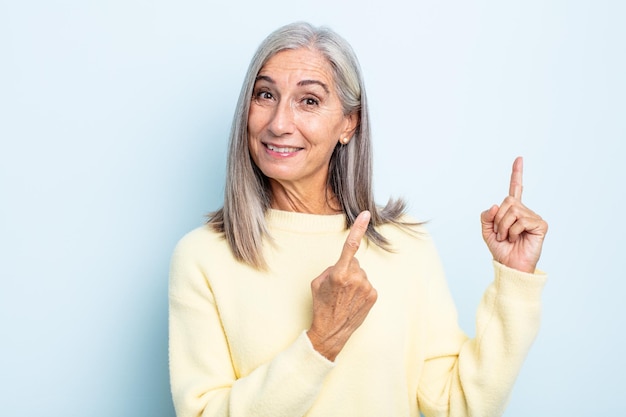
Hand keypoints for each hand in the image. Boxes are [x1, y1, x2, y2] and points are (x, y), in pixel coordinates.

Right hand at [307, 211, 377, 360]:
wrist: (332, 332)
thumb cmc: (321, 306)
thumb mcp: (317, 282)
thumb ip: (331, 268)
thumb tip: (343, 265)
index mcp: (339, 273)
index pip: (350, 245)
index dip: (358, 228)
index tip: (365, 214)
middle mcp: (355, 278)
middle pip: (354, 262)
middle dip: (347, 269)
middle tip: (338, 287)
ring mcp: (367, 287)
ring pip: (361, 273)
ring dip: (354, 281)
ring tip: (345, 296)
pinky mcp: (374, 295)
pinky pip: (367, 284)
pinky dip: (361, 289)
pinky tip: (353, 300)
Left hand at [480, 157, 547, 272]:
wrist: (509, 266)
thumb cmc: (500, 249)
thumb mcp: (486, 231)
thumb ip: (486, 216)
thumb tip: (496, 205)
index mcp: (512, 210)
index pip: (515, 188)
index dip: (516, 173)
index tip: (519, 158)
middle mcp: (524, 211)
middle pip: (507, 201)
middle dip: (498, 219)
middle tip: (501, 233)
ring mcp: (534, 217)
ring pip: (512, 211)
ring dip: (504, 227)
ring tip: (508, 238)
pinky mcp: (541, 225)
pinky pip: (521, 221)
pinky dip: (513, 231)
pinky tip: (517, 239)